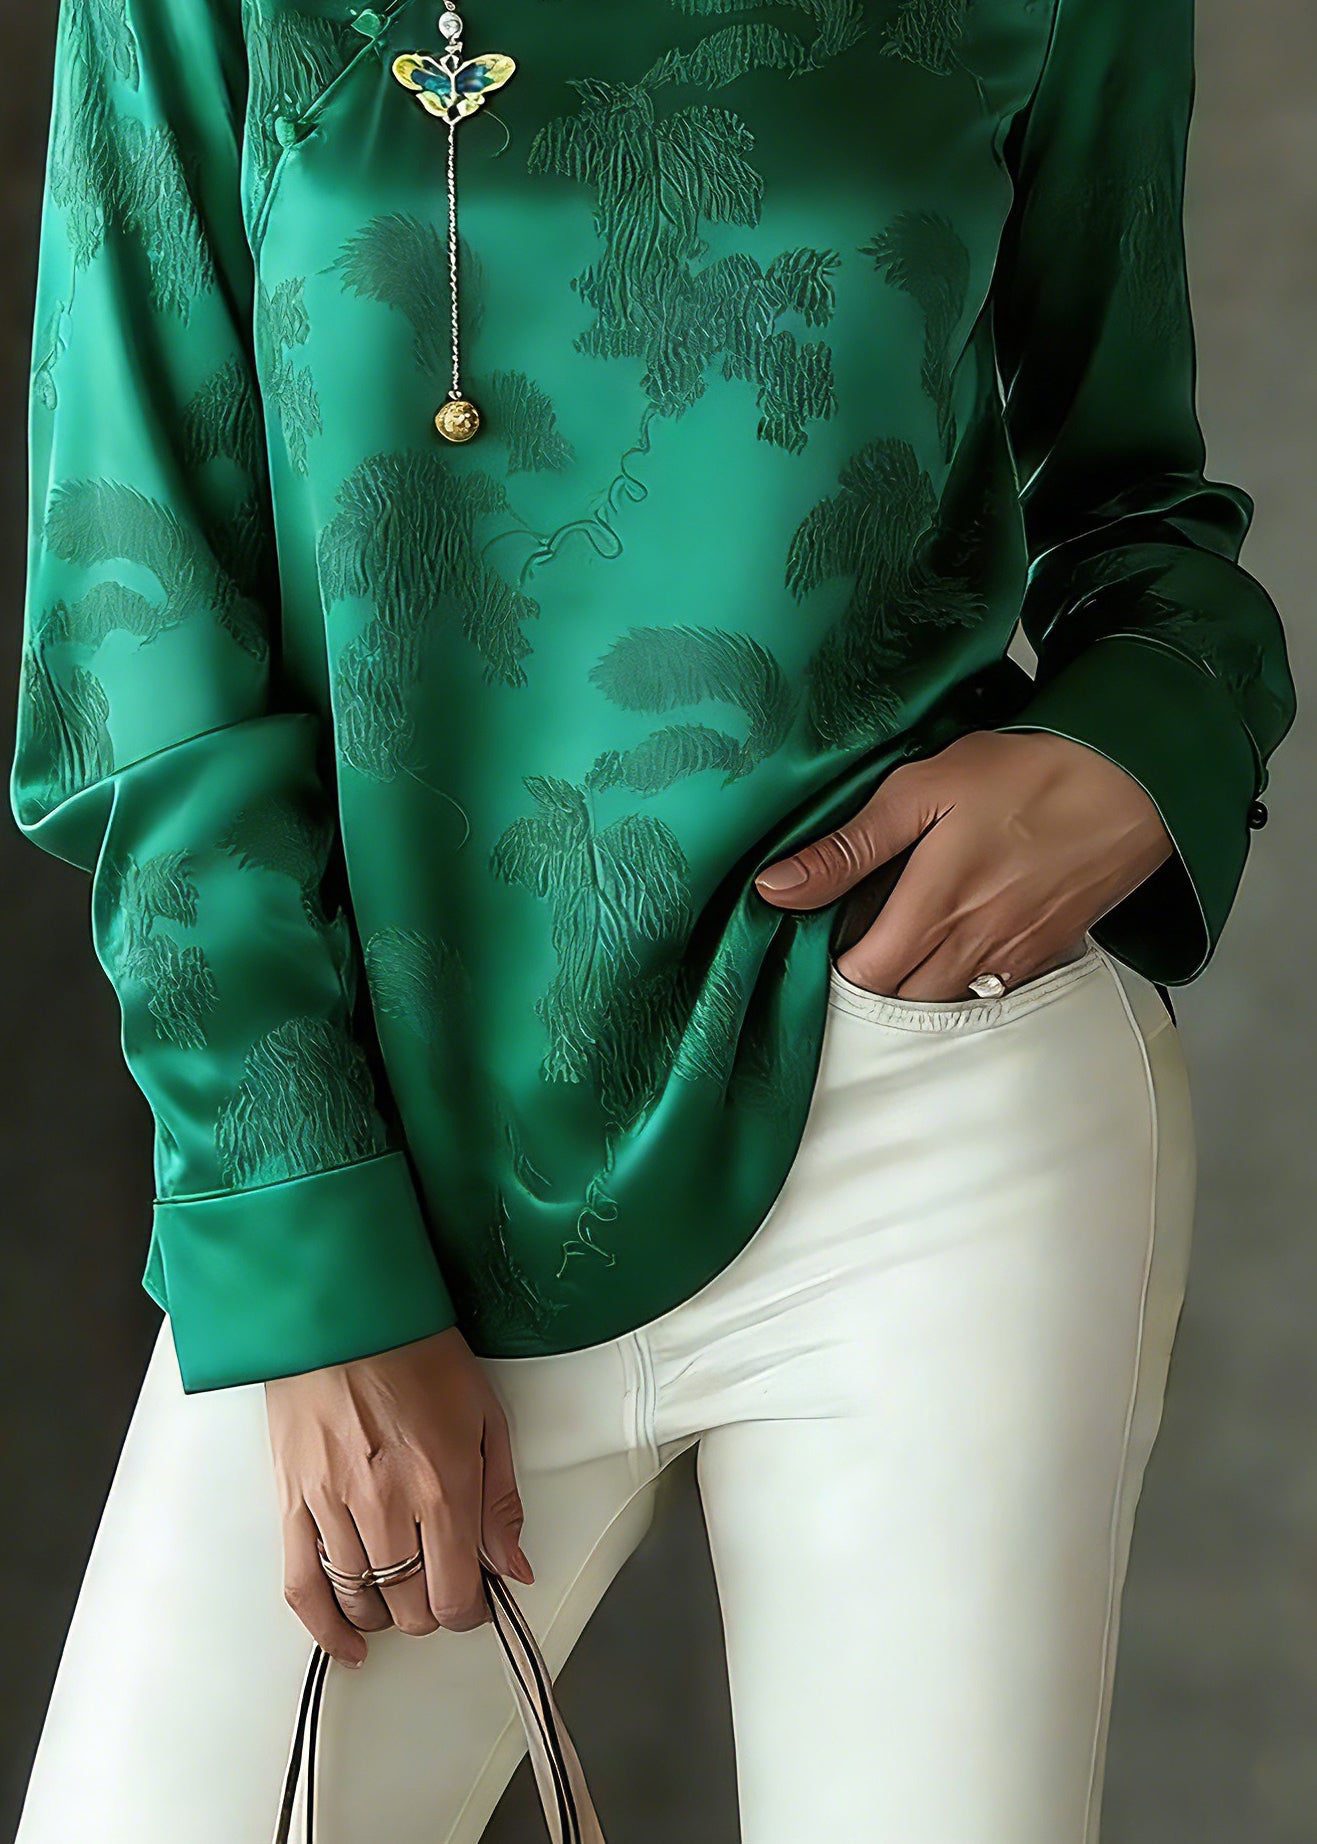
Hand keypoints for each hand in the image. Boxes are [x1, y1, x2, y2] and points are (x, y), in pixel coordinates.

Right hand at [264, 1326, 533, 1667]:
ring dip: (387, 1612)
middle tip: (440, 1585)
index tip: (475, 1600)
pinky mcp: (293, 1502)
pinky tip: (347, 1640)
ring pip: (362, 1601)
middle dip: (433, 1609)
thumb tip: (513, 1566)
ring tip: (401, 1592)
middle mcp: (387, 1505)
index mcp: (442, 1484)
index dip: (471, 1612)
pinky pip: (301, 1587)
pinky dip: (324, 1627)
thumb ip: (500, 1500)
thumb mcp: (485, 1416)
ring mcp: (334, 1506)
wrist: (346, 1314)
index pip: (457, 1596)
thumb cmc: (417, 1353)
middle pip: (411, 1607)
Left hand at [754, 730, 1173, 999]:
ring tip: (904, 937)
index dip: (831, 966)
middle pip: (897, 1004)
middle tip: (860, 934)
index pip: (859, 980)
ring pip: (942, 1005)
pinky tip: (955, 938)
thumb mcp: (922, 790)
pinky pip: (986, 995)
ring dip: (914, 984)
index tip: (824, 933)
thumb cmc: (1028, 774)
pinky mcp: (1043, 957)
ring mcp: (1011, 960)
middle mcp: (971, 950)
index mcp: (932, 911)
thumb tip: (777, 888)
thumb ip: (849, 848)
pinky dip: (960, 980)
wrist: (1134, 780)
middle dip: (869, 981)